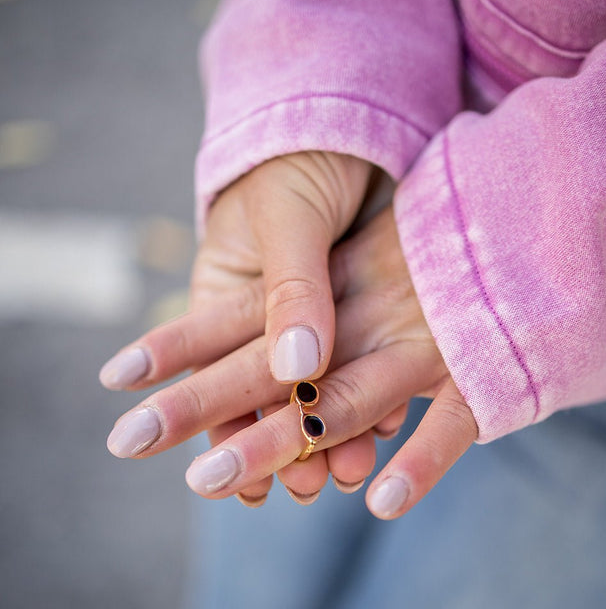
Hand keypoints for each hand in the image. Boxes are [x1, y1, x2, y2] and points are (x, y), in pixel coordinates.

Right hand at [101, 150, 378, 503]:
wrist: (363, 117)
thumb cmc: (304, 153)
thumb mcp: (291, 217)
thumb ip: (293, 292)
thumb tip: (294, 371)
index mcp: (230, 289)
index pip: (214, 372)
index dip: (219, 429)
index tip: (231, 481)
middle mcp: (273, 313)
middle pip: (268, 396)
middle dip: (280, 447)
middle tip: (298, 490)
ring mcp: (322, 315)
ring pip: (322, 392)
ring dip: (332, 435)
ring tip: (345, 476)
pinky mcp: (372, 312)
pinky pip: (371, 368)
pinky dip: (378, 401)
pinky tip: (388, 432)